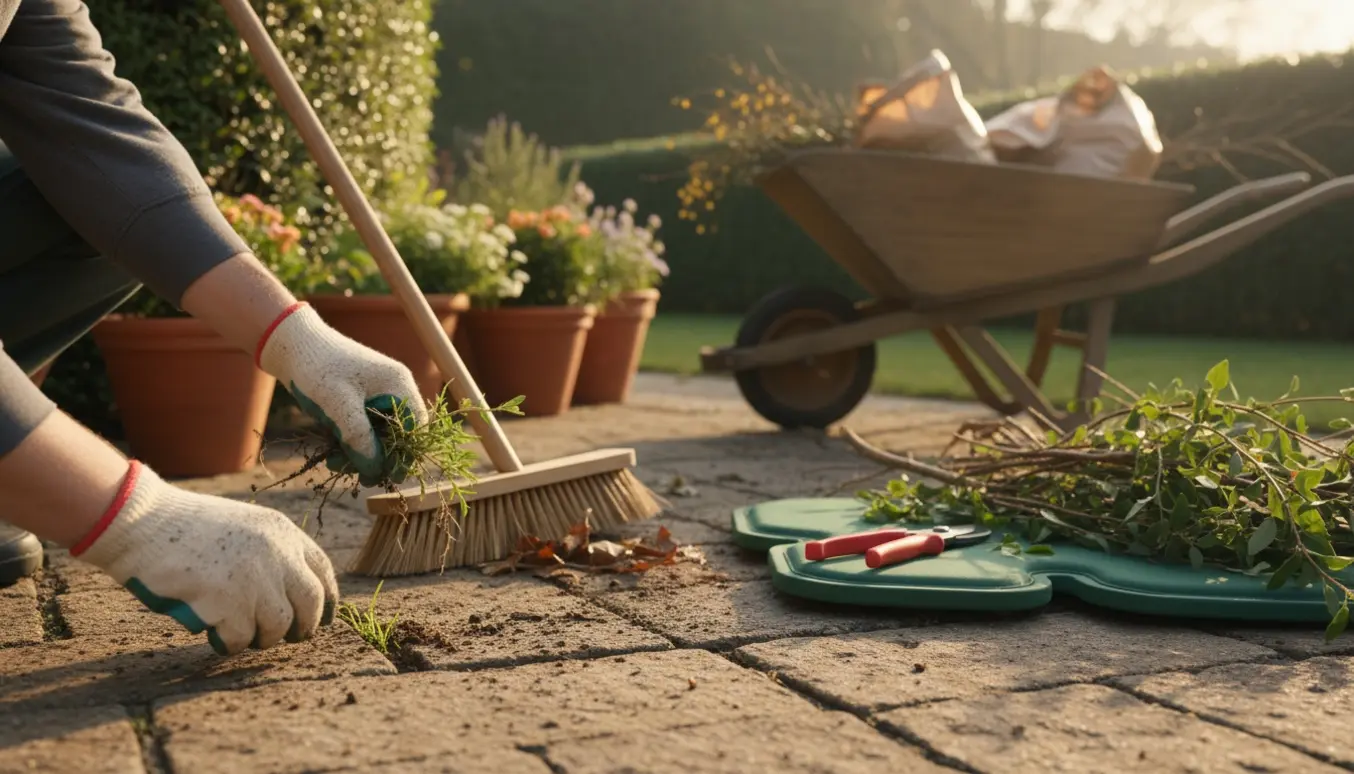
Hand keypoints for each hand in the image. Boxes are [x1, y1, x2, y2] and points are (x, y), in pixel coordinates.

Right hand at [71, 461, 338, 655]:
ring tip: (241, 633)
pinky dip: (229, 643)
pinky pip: (241, 639)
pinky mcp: (228, 602)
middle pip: (311, 603)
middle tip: (289, 638)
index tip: (322, 618)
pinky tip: (214, 633)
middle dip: (303, 627)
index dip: (327, 599)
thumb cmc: (182, 528)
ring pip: (279, 626)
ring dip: (262, 638)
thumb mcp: (241, 527)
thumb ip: (269, 553)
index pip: (322, 571)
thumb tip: (289, 595)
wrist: (142, 521)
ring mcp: (254, 578)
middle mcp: (276, 553)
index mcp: (281, 532)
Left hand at [257, 302, 427, 486]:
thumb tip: (377, 471)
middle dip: (379, 457)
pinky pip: (365, 429)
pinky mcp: (360, 400)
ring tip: (334, 464)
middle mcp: (393, 389)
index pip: (417, 428)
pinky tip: (333, 453)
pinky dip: (352, 443)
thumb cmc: (316, 367)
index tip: (387, 476)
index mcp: (398, 385)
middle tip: (357, 476)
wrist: (288, 344)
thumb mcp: (339, 405)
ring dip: (361, 454)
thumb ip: (360, 438)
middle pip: (399, 435)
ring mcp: (377, 395)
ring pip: (380, 435)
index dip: (405, 454)